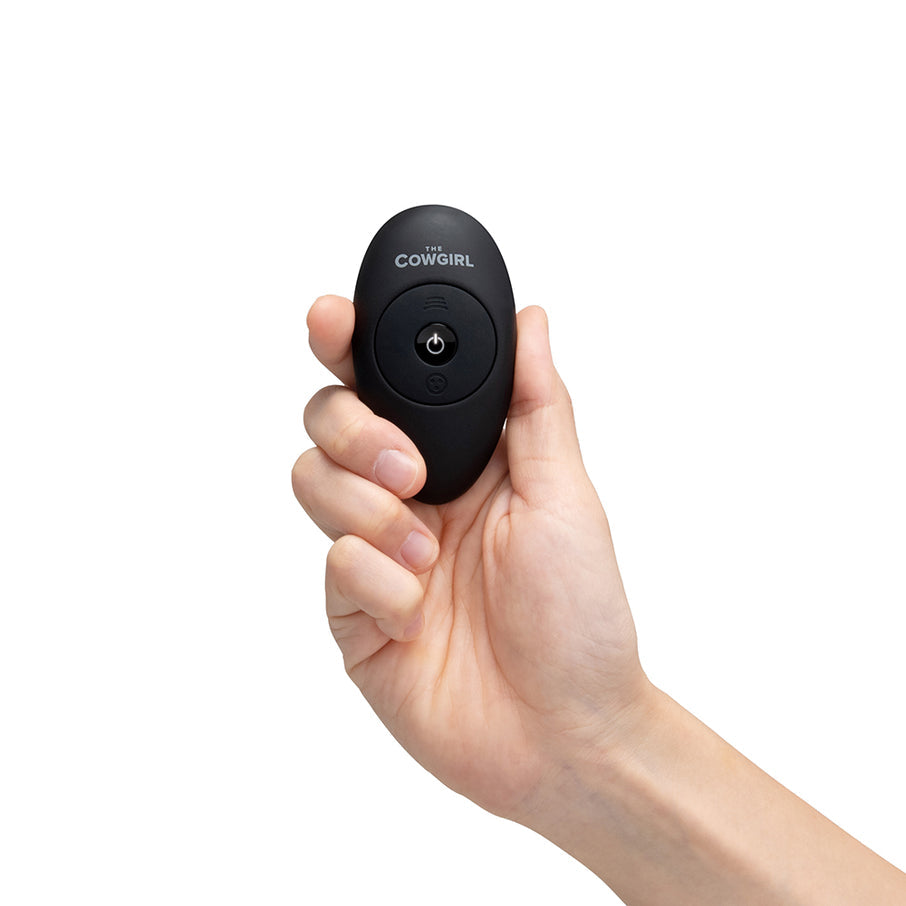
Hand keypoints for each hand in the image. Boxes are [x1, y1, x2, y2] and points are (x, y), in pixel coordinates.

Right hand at [292, 295, 646, 818]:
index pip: (392, 382)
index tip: (337, 320)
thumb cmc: (580, 616)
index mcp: (463, 460)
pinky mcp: (354, 612)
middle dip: (355, 431)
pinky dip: (374, 582)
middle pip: (331, 419)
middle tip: (411, 472)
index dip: (353, 343)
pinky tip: (419, 615)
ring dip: (369, 512)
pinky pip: (331, 567)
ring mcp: (377, 553)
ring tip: (427, 556)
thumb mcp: (564, 496)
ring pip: (313, 481)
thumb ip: (535, 405)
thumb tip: (532, 319)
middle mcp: (411, 497)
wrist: (565, 732)